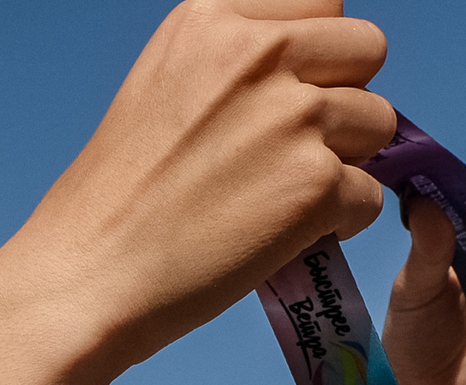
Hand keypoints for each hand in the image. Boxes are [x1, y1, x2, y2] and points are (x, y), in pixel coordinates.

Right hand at [3, 0, 394, 372]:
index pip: (324, 2)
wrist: (87, 276)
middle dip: (343, 97)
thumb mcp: (162, 84)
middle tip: (293, 148)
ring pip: (378, 123)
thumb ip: (234, 61)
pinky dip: (337, 223)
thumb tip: (308, 70)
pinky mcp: (316, 185)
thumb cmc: (115, 200)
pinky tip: (282, 237)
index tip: (286, 94)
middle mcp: (259, 54)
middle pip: (366, 49)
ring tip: (284, 197)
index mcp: (214, 19)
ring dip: (346, 162)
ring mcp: (293, 118)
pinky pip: (368, 195)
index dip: (316, 53)